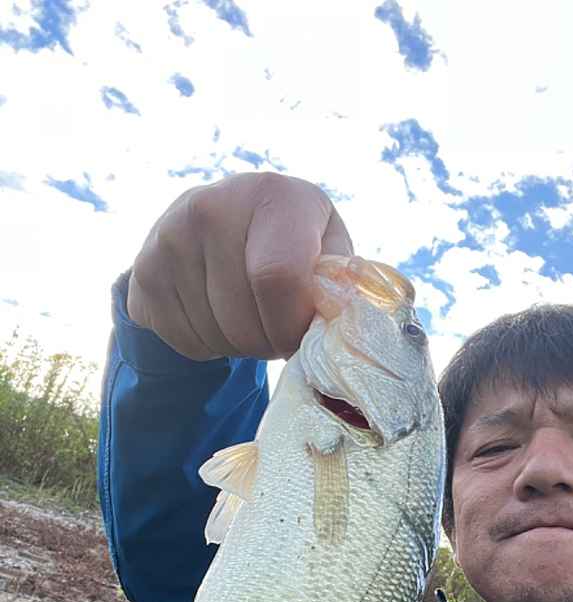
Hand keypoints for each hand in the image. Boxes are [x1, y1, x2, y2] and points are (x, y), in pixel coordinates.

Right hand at [127, 173, 353, 360]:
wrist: (223, 220)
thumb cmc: (294, 242)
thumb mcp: (328, 249)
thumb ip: (339, 285)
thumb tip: (338, 325)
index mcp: (274, 195)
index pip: (278, 279)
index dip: (291, 325)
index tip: (299, 333)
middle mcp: (213, 205)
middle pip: (243, 319)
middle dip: (267, 343)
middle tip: (276, 328)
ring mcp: (170, 235)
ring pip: (214, 336)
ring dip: (238, 346)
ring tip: (248, 315)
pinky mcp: (145, 270)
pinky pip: (183, 340)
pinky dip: (206, 345)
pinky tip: (216, 313)